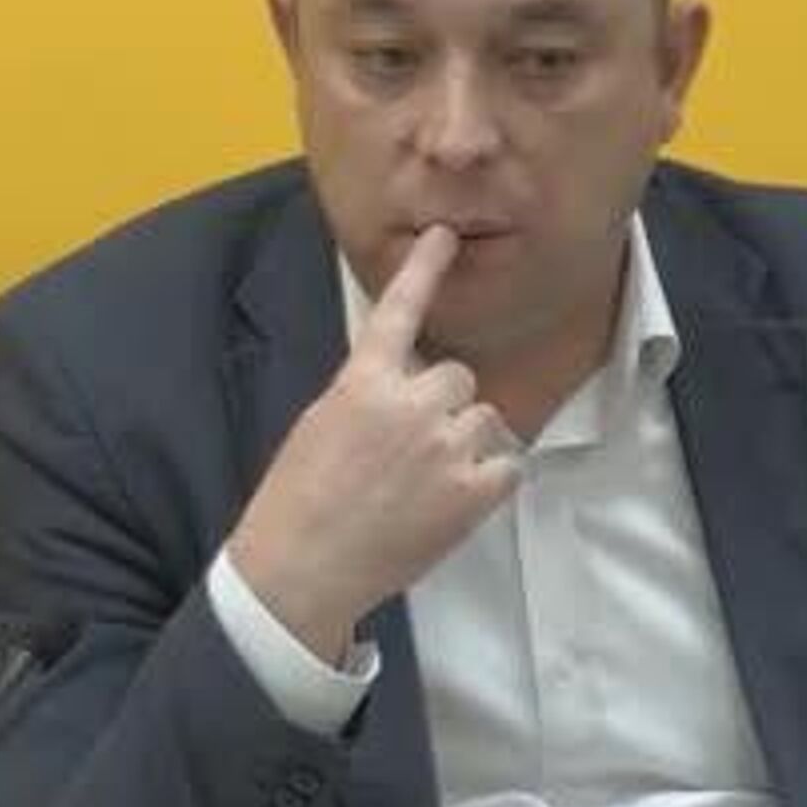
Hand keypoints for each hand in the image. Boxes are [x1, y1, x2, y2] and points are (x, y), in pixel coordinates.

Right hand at [226, 224, 521, 662]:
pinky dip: (491, 478)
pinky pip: (509, 464)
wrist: (301, 570)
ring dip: (467, 440)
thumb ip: (367, 395)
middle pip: (457, 377)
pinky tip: (456, 499)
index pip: (398, 311)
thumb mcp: (320, 425)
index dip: (424, 270)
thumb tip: (399, 388)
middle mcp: (408, 405)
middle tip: (412, 449)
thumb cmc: (298, 502)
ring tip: (429, 481)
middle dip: (442, 405)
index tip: (446, 236)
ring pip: (484, 417)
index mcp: (362, 383)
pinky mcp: (471, 492)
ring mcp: (444, 447)